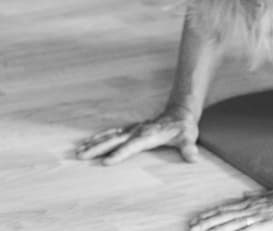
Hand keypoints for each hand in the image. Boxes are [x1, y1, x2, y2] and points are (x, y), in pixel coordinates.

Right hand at [76, 111, 199, 164]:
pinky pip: (111, 133)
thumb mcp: (189, 136)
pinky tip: (86, 143)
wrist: (179, 112)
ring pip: (110, 135)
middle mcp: (138, 131)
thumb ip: (189, 147)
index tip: (107, 161)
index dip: (121, 153)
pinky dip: (98, 138)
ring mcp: (132, 129)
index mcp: (149, 135)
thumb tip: (193, 157)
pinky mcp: (130, 129)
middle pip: (115, 140)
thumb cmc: (183, 127)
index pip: (133, 145)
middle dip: (99, 148)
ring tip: (78, 151)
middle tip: (82, 156)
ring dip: (94, 143)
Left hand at [188, 188, 272, 230]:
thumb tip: (243, 196)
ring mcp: (260, 216)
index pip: (227, 208)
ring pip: (231, 223)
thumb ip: (258, 196)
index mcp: (255, 202)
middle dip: (206, 223)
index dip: (211, 214)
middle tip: (190, 227)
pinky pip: (247, 230)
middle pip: (225, 216)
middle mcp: (254, 208)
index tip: (196, 220)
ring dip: (214, 228)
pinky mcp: (268, 224)